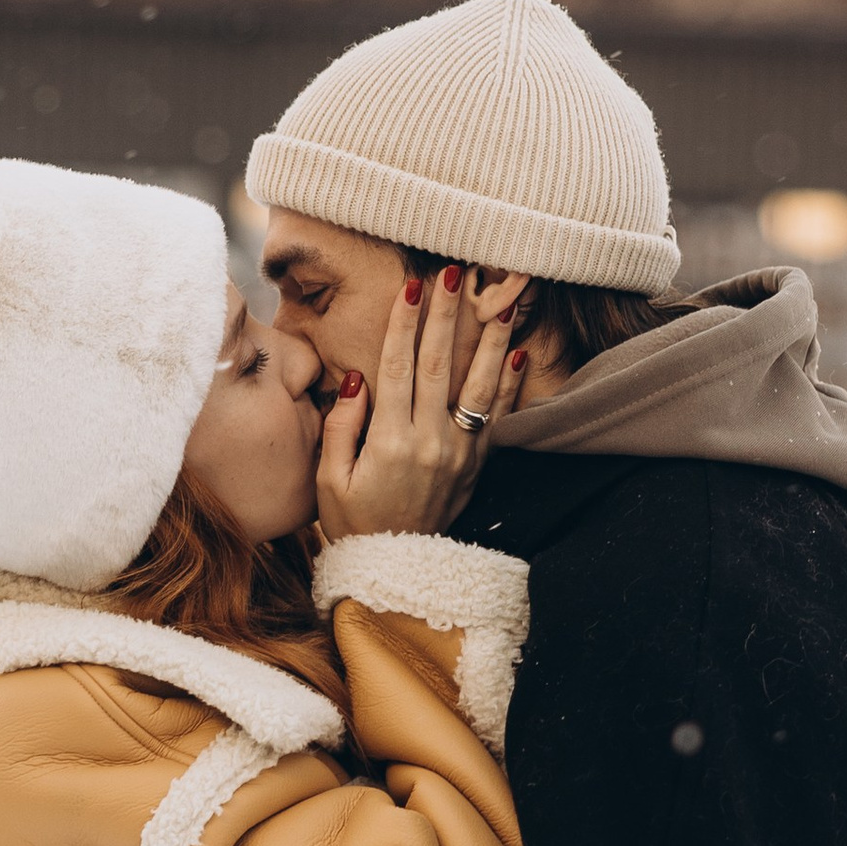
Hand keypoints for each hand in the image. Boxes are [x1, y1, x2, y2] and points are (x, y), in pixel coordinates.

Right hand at [315, 266, 529, 540]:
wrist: (395, 573)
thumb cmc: (354, 524)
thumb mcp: (329, 480)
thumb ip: (341, 427)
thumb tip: (357, 379)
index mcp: (388, 442)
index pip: (397, 368)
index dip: (404, 324)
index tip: (412, 287)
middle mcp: (429, 442)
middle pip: (439, 364)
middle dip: (446, 315)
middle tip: (454, 272)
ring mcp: (459, 452)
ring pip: (476, 384)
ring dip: (488, 337)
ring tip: (500, 300)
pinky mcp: (477, 464)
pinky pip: (495, 415)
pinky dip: (507, 381)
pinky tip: (516, 349)